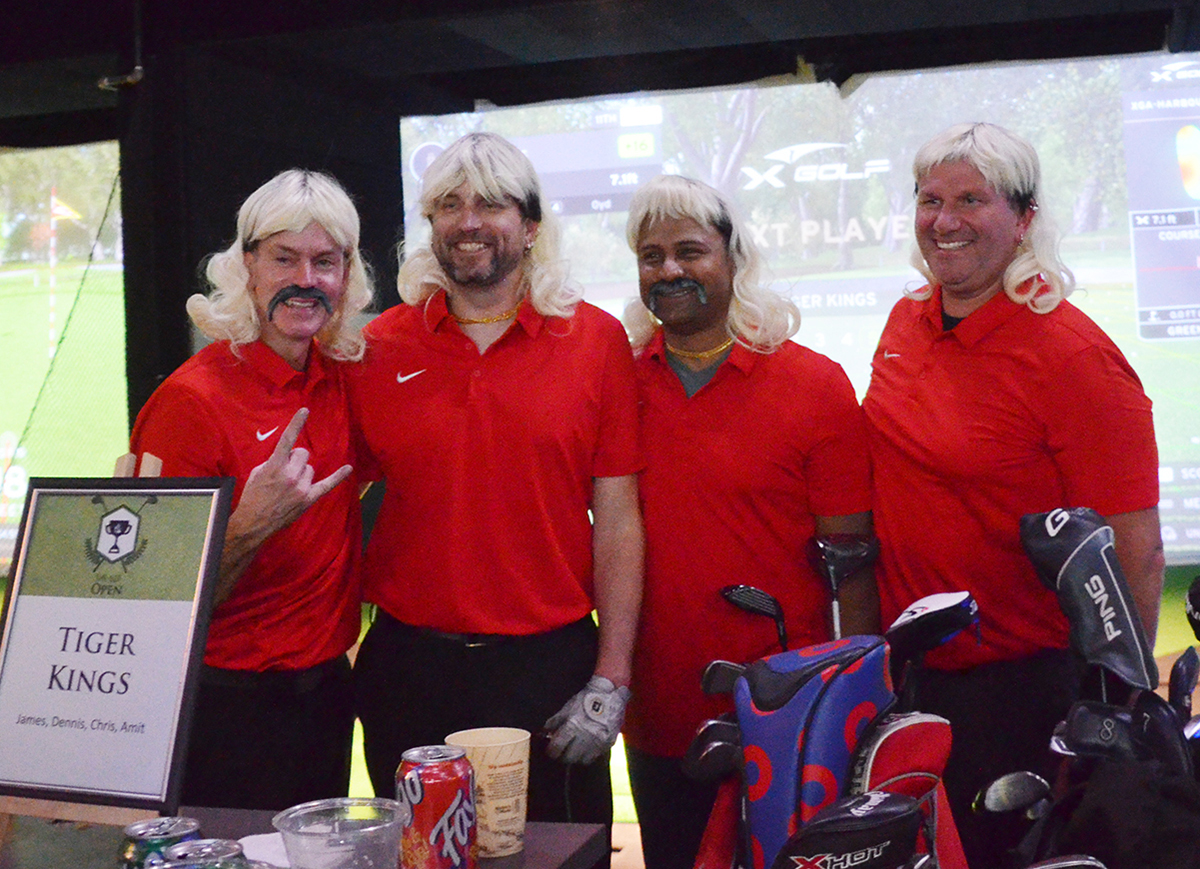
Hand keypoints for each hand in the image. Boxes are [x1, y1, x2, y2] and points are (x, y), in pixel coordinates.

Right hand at [234, 407, 352, 542]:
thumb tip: (288, 456)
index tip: (305, 410)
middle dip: (295, 458)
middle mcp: (290, 475)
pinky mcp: (308, 498)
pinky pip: (327, 485)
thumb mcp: (257, 473)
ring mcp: (301, 487)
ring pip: (310, 468)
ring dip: (302, 472)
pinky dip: (338, 476)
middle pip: (303, 454)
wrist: (253, 522)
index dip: (296, 424)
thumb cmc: (253, 496)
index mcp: (275, 466)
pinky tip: (349, 468)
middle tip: (285, 470)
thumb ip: (274, 460)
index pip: (287, 440)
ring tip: (289, 485)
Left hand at [544, 676, 630, 764]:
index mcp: (573, 725)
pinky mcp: (608, 743)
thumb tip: (543, 733)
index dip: (551, 751)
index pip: (557, 748)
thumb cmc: (586, 699)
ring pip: (582, 761)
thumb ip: (554, 722)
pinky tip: (586, 749)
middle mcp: (586, 736)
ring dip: (576, 758)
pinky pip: (595, 757)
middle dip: (562, 757)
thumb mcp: (567, 707)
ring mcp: (599, 741)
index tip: (550, 750)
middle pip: (569, 758)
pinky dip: (589, 755)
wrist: (609, 693)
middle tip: (561, 752)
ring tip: (574, 751)